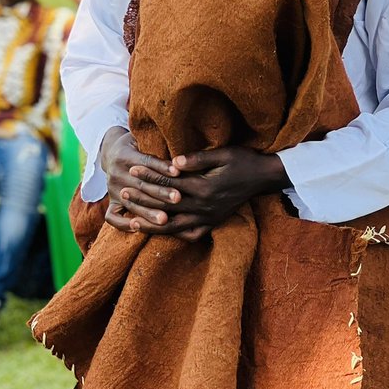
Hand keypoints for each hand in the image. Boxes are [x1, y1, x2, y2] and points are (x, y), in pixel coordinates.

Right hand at [100, 126, 182, 230]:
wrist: (111, 151)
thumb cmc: (138, 145)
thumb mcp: (144, 139)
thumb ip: (160, 145)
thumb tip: (183, 152)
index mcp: (125, 155)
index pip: (146, 162)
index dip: (162, 168)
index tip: (178, 173)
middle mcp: (116, 173)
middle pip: (141, 185)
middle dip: (160, 193)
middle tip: (178, 199)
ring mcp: (112, 189)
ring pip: (131, 203)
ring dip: (148, 213)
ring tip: (165, 220)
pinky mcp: (111, 202)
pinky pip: (112, 217)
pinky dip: (123, 224)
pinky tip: (138, 228)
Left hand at [107, 142, 287, 239]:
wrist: (264, 177)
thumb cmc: (243, 160)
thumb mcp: (223, 154)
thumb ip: (198, 159)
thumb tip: (173, 162)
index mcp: (204, 188)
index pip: (169, 183)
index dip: (149, 176)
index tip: (132, 169)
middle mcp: (204, 207)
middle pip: (166, 207)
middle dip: (143, 200)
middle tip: (124, 194)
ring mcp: (208, 218)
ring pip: (173, 226)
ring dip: (151, 224)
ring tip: (131, 223)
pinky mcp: (212, 223)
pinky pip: (190, 234)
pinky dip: (173, 234)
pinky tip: (160, 232)